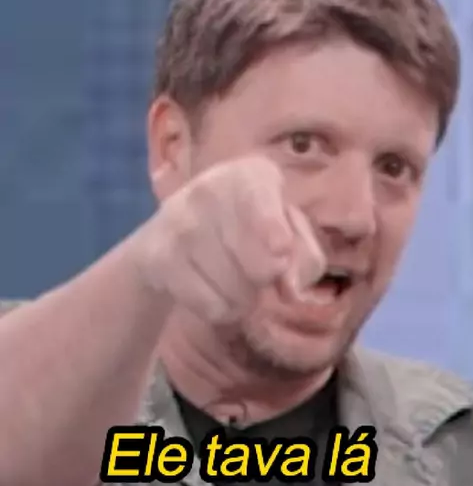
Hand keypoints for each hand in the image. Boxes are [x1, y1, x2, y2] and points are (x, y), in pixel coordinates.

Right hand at [135, 156, 325, 323]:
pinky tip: (210, 291)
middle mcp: (209, 188)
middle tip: (258, 273)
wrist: (173, 237)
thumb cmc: (250, 232)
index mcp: (250, 175)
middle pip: (259, 264)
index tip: (280, 250)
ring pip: (234, 290)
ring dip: (242, 300)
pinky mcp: (155, 255)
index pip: (259, 197)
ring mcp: (177, 220)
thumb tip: (291, 289)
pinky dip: (218, 311)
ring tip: (233, 281)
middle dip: (265, 281)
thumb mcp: (289, 236)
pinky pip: (208, 305)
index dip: (271, 226)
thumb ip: (304, 258)